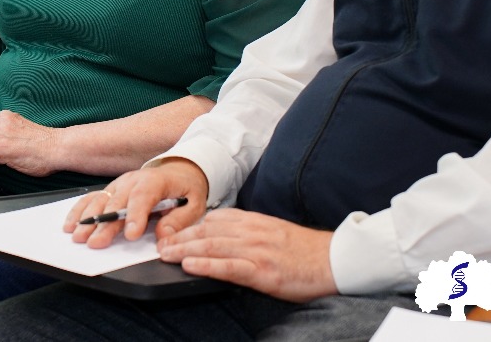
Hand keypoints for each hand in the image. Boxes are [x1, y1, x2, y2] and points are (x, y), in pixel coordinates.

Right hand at [66, 158, 208, 247]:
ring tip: (78, 236)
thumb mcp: (195, 204)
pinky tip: (71, 224)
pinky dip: (80, 211)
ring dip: (88, 218)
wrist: (180, 169)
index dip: (136, 215)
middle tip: (96, 243)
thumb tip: (164, 236)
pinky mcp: (111, 189)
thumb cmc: (186, 188)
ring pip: (100, 200)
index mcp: (156, 181)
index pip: (143, 197)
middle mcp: (133, 180)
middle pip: (116, 202)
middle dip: (105, 224)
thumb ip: (179, 221)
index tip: (131, 234)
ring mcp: (119, 184)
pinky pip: (92, 198)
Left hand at [157, 208, 336, 301]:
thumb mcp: (270, 230)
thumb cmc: (301, 250)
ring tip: (164, 255)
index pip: (212, 219)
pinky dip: (207, 266)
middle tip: (158, 244)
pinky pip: (229, 267)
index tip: (169, 230)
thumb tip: (219, 234)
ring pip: (212, 247)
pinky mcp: (262, 271)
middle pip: (206, 232)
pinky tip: (190, 266)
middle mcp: (250, 232)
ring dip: (184, 251)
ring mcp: (256, 251)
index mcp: (251, 221)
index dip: (187, 225)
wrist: (332, 260)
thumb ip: (246, 230)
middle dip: (179, 238)